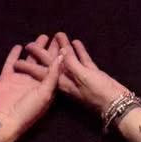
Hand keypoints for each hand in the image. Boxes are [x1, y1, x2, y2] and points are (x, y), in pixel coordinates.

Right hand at [0, 35, 63, 141]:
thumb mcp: (44, 93)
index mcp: (45, 88)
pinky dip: (14, 55)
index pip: (55, 69)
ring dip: (35, 49)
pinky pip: (11, 63)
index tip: (66, 43)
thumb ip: (53, 74)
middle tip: (57, 36)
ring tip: (42, 37)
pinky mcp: (6, 78)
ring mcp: (19, 80)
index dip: (60, 57)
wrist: (3, 121)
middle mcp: (33, 83)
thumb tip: (62, 55)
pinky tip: (18, 46)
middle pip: (44, 62)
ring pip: (29, 61)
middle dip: (50, 50)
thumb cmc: (27, 111)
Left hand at [16, 32, 130, 118]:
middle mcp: (68, 81)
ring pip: (67, 61)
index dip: (32, 61)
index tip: (24, 50)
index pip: (43, 71)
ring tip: (57, 35)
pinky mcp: (92, 76)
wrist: (116, 106)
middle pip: (52, 65)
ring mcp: (80, 79)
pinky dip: (78, 52)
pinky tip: (75, 43)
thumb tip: (61, 51)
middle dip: (44, 53)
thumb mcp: (81, 79)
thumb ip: (71, 64)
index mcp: (62, 84)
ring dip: (62, 49)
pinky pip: (82, 62)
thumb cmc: (98, 94)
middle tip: (34, 41)